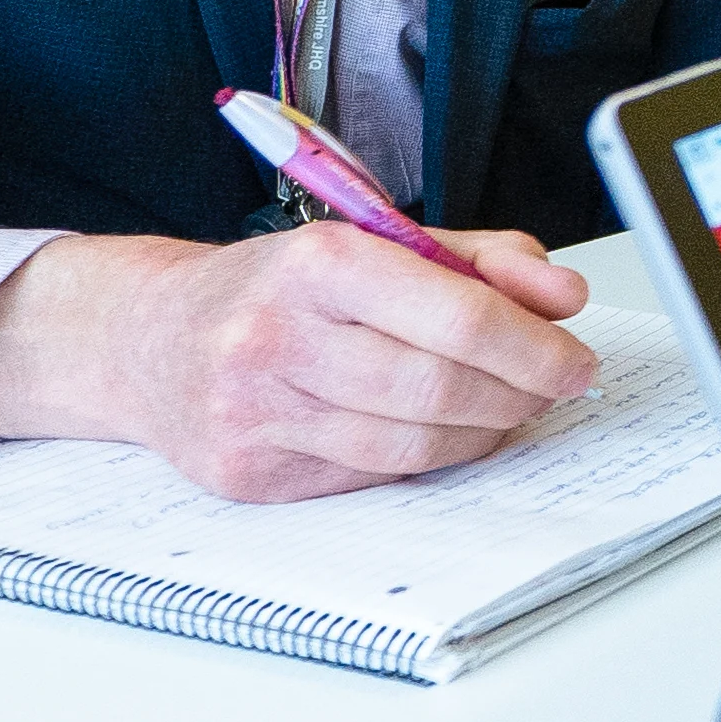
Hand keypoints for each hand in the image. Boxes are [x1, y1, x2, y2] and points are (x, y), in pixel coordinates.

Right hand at [0, 224, 593, 501]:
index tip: (575, 361)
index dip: (533, 347)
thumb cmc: (273, 289)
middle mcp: (280, 339)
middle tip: (553, 389)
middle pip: (439, 389)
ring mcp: (259, 415)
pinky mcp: (252, 475)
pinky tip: (440, 433)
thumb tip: (562, 296)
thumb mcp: (374, 244)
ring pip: (412, 445)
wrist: (146, 339)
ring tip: (505, 410)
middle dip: (519, 395)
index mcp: (320, 265)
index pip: (456, 316)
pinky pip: (372, 477)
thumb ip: (480, 260)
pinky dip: (425, 458)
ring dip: (482, 433)